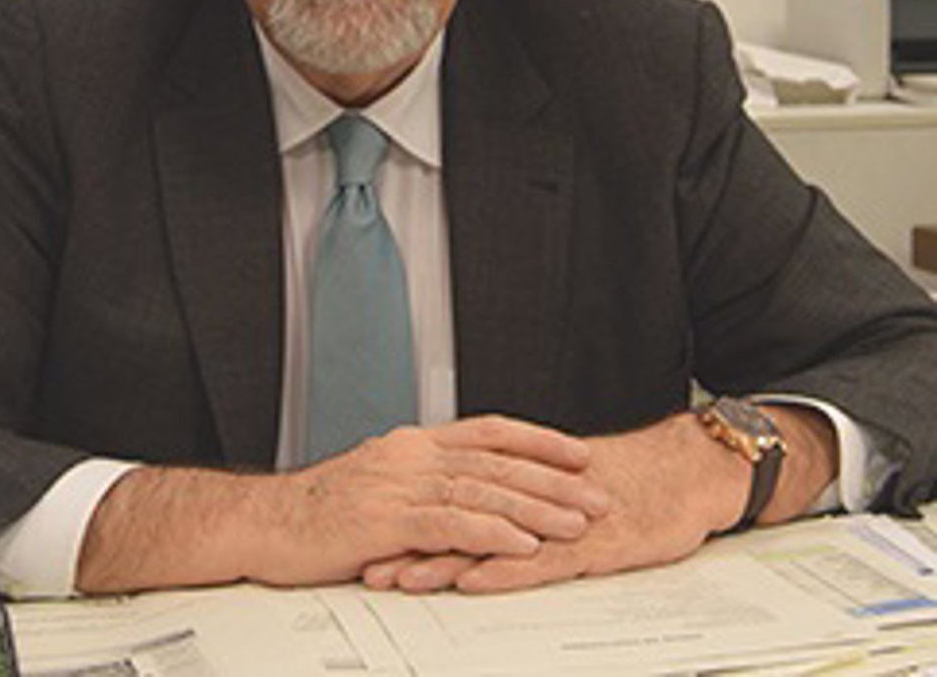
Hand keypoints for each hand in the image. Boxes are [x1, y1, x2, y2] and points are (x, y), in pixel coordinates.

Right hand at [76, 415, 608, 592]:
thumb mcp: (376, 485)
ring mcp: (398, 485)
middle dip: (553, 477)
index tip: (577, 451)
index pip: (488, 432)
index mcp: (412, 443)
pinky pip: (451, 524)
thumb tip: (464, 495)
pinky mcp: (386, 520)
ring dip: (536, 508)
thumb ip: (420, 485)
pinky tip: (523, 543)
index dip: (537, 440)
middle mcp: (410, 455)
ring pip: (483, 492)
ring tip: (577, 521)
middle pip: (496, 461)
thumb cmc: (316, 511)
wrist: (264, 523)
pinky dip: (492, 533)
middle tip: (597, 492)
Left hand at [363, 405, 838, 594]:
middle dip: (409, 541)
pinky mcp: (589, 545)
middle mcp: (532, 495)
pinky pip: (537, 562)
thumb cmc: (630, 478)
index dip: (410, 515)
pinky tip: (470, 582)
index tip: (369, 530)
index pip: (452, 497)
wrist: (687, 468)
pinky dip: (501, 571)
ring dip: (440, 561)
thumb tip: (479, 504)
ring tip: (398, 579)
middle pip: (457, 518)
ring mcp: (557, 521)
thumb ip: (522, 493)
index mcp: (522, 477)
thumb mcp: (567, 483)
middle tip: (364, 560)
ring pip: (487, 541)